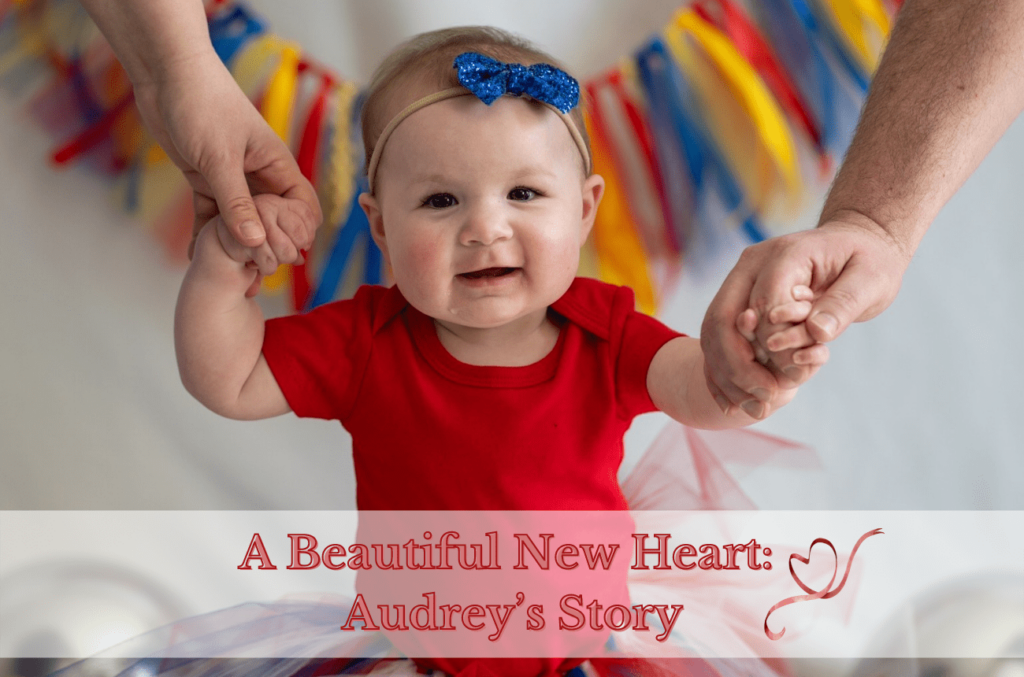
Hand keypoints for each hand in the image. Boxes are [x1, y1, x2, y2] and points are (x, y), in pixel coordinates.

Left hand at [131, 50, 321, 265]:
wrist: (165, 73)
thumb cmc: (202, 104)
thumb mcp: (220, 159)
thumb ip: (237, 203)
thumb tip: (257, 243)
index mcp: (276, 164)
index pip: (302, 206)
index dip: (299, 233)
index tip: (285, 257)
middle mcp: (258, 174)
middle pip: (272, 219)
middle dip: (267, 246)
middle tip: (255, 275)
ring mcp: (231, 178)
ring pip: (241, 220)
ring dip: (235, 245)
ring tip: (231, 276)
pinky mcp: (205, 178)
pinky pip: (210, 213)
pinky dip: (205, 233)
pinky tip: (196, 257)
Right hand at [702, 214, 910, 415]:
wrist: (854, 244)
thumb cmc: (866, 261)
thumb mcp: (870, 280)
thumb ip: (842, 305)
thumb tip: (818, 332)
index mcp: (783, 255)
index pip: (762, 303)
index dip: (773, 344)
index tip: (793, 376)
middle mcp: (751, 266)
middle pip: (723, 318)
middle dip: (738, 366)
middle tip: (765, 400)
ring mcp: (739, 282)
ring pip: (713, 332)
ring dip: (727, 375)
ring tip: (754, 407)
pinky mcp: (737, 300)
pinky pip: (716, 338)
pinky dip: (722, 372)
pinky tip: (733, 402)